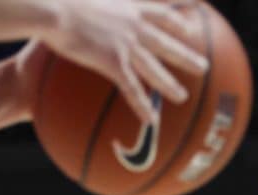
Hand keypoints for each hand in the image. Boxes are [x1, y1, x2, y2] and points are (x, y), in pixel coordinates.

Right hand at [38, 0, 208, 122]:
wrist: (53, 8)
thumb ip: (93, 3)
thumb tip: (86, 5)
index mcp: (128, 6)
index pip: (162, 9)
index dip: (179, 17)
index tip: (193, 23)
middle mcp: (133, 25)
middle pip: (167, 42)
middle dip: (187, 54)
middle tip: (204, 67)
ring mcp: (126, 44)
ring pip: (154, 68)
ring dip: (170, 84)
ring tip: (183, 98)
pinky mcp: (113, 62)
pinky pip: (131, 88)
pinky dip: (141, 105)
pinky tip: (150, 119)